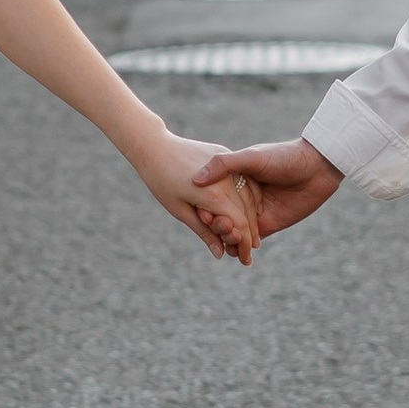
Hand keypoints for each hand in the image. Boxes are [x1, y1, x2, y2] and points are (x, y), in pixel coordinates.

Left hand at [131, 125, 258, 263]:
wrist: (155, 147)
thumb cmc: (162, 181)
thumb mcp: (180, 210)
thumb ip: (204, 232)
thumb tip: (220, 253)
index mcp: (214, 195)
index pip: (239, 224)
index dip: (243, 245)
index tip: (245, 260)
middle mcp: (227, 179)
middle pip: (246, 212)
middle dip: (250, 235)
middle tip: (249, 254)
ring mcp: (228, 165)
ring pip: (248, 195)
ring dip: (252, 217)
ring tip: (252, 236)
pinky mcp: (226, 155)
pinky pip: (244, 179)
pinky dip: (250, 196)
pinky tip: (253, 210)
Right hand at [194, 137, 343, 239]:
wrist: (317, 169)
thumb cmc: (284, 157)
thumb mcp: (251, 157)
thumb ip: (225, 165)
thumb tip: (197, 179)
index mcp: (233, 178)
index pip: (211, 196)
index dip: (204, 205)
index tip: (201, 211)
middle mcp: (240, 197)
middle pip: (219, 215)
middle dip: (214, 223)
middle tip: (215, 223)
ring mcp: (252, 213)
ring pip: (231, 231)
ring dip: (225, 237)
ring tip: (229, 235)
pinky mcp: (266, 226)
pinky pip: (247, 241)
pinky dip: (238, 249)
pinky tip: (236, 251)